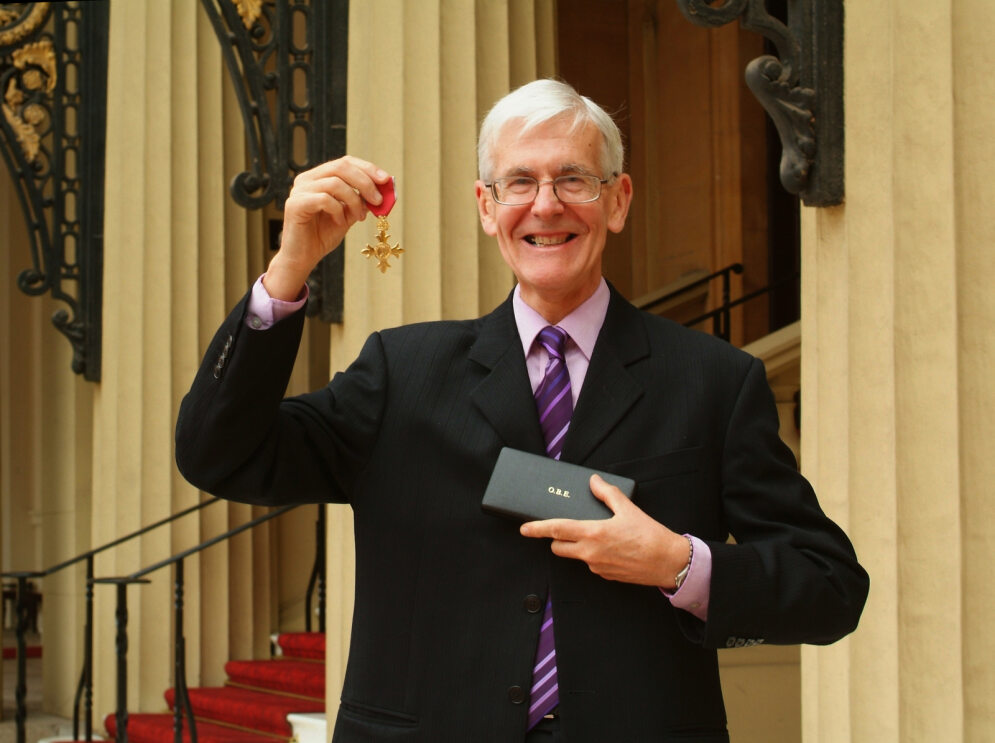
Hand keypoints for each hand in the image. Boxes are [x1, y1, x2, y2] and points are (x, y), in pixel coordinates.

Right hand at [264, 156, 391, 299]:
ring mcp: (299, 190)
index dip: (367, 168)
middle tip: (378, 200)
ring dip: (354, 200)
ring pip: (335, 183)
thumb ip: (361, 201)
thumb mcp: (348, 215)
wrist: (303, 257)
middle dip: (365, 182)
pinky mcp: (295, 204)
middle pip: (341, 167)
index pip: (345, 162)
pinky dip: (338, 210)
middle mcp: (306, 179)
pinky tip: (339, 222)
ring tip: (359, 217)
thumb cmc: (323, 236)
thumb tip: (383, 191)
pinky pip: (325, 199)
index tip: (386, 179)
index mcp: (318, 177)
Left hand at [520, 474, 689, 587]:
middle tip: (564, 530)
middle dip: (556, 540)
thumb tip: (594, 481)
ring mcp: (597, 567)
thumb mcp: (628, 508)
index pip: (556, 530)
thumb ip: (607, 493)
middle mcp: (590, 553)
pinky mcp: (606, 576)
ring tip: (598, 536)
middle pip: (559, 548)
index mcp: (593, 533)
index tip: (524, 528)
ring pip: (576, 557)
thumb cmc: (650, 535)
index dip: (537, 529)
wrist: (668, 562)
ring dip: (577, 548)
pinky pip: (592, 565)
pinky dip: (595, 556)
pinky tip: (612, 549)